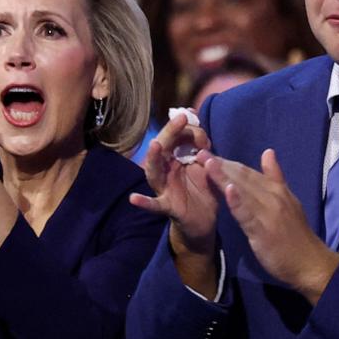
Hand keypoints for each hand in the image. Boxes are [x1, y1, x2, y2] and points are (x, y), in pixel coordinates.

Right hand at [130, 113, 217, 252]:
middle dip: (171, 132)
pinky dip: (143, 202)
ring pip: (154, 171)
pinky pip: (154, 205)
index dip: (187, 128)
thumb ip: (200, 146)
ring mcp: (164, 188)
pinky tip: (134, 199)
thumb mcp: (204, 164)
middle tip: (181, 118)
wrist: (205, 220)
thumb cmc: (202, 189)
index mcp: (174, 158)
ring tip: (154, 145)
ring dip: (153, 158)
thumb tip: (195, 118)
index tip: (200, 124)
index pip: (176, 136)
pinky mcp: (167, 206)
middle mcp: (165, 170)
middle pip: (163, 148)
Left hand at [202, 149, 338, 303]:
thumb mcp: (288, 201)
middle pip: (243, 177)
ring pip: (243, 190)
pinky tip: (226, 190)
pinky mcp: (263, 229)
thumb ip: (275, 177)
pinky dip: (237, 201)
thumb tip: (268, 152)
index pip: (248, 172)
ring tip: (206, 163)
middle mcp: (273, 195)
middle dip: (221, 165)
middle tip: (201, 153)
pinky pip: (247, 213)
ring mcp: (268, 211)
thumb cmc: (296, 235)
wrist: (309, 263)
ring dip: (223, 176)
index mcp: (276, 189)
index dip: (228, 162)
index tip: (208, 154)